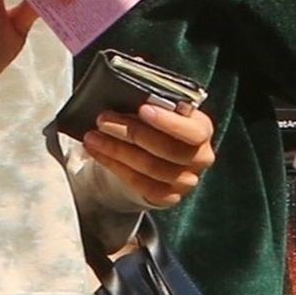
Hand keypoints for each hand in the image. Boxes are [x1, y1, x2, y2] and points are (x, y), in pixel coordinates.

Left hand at [83, 102, 215, 207]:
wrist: (153, 156)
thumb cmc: (155, 125)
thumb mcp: (160, 110)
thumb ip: (152, 105)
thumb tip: (126, 98)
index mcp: (202, 129)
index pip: (192, 130)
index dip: (168, 122)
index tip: (143, 109)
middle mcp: (200, 157)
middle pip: (168, 150)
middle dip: (132, 133)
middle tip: (103, 120)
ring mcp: (186, 180)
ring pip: (151, 168)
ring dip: (116, 150)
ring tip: (93, 137)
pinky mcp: (168, 196)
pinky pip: (140, 185)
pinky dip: (114, 166)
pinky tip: (97, 152)